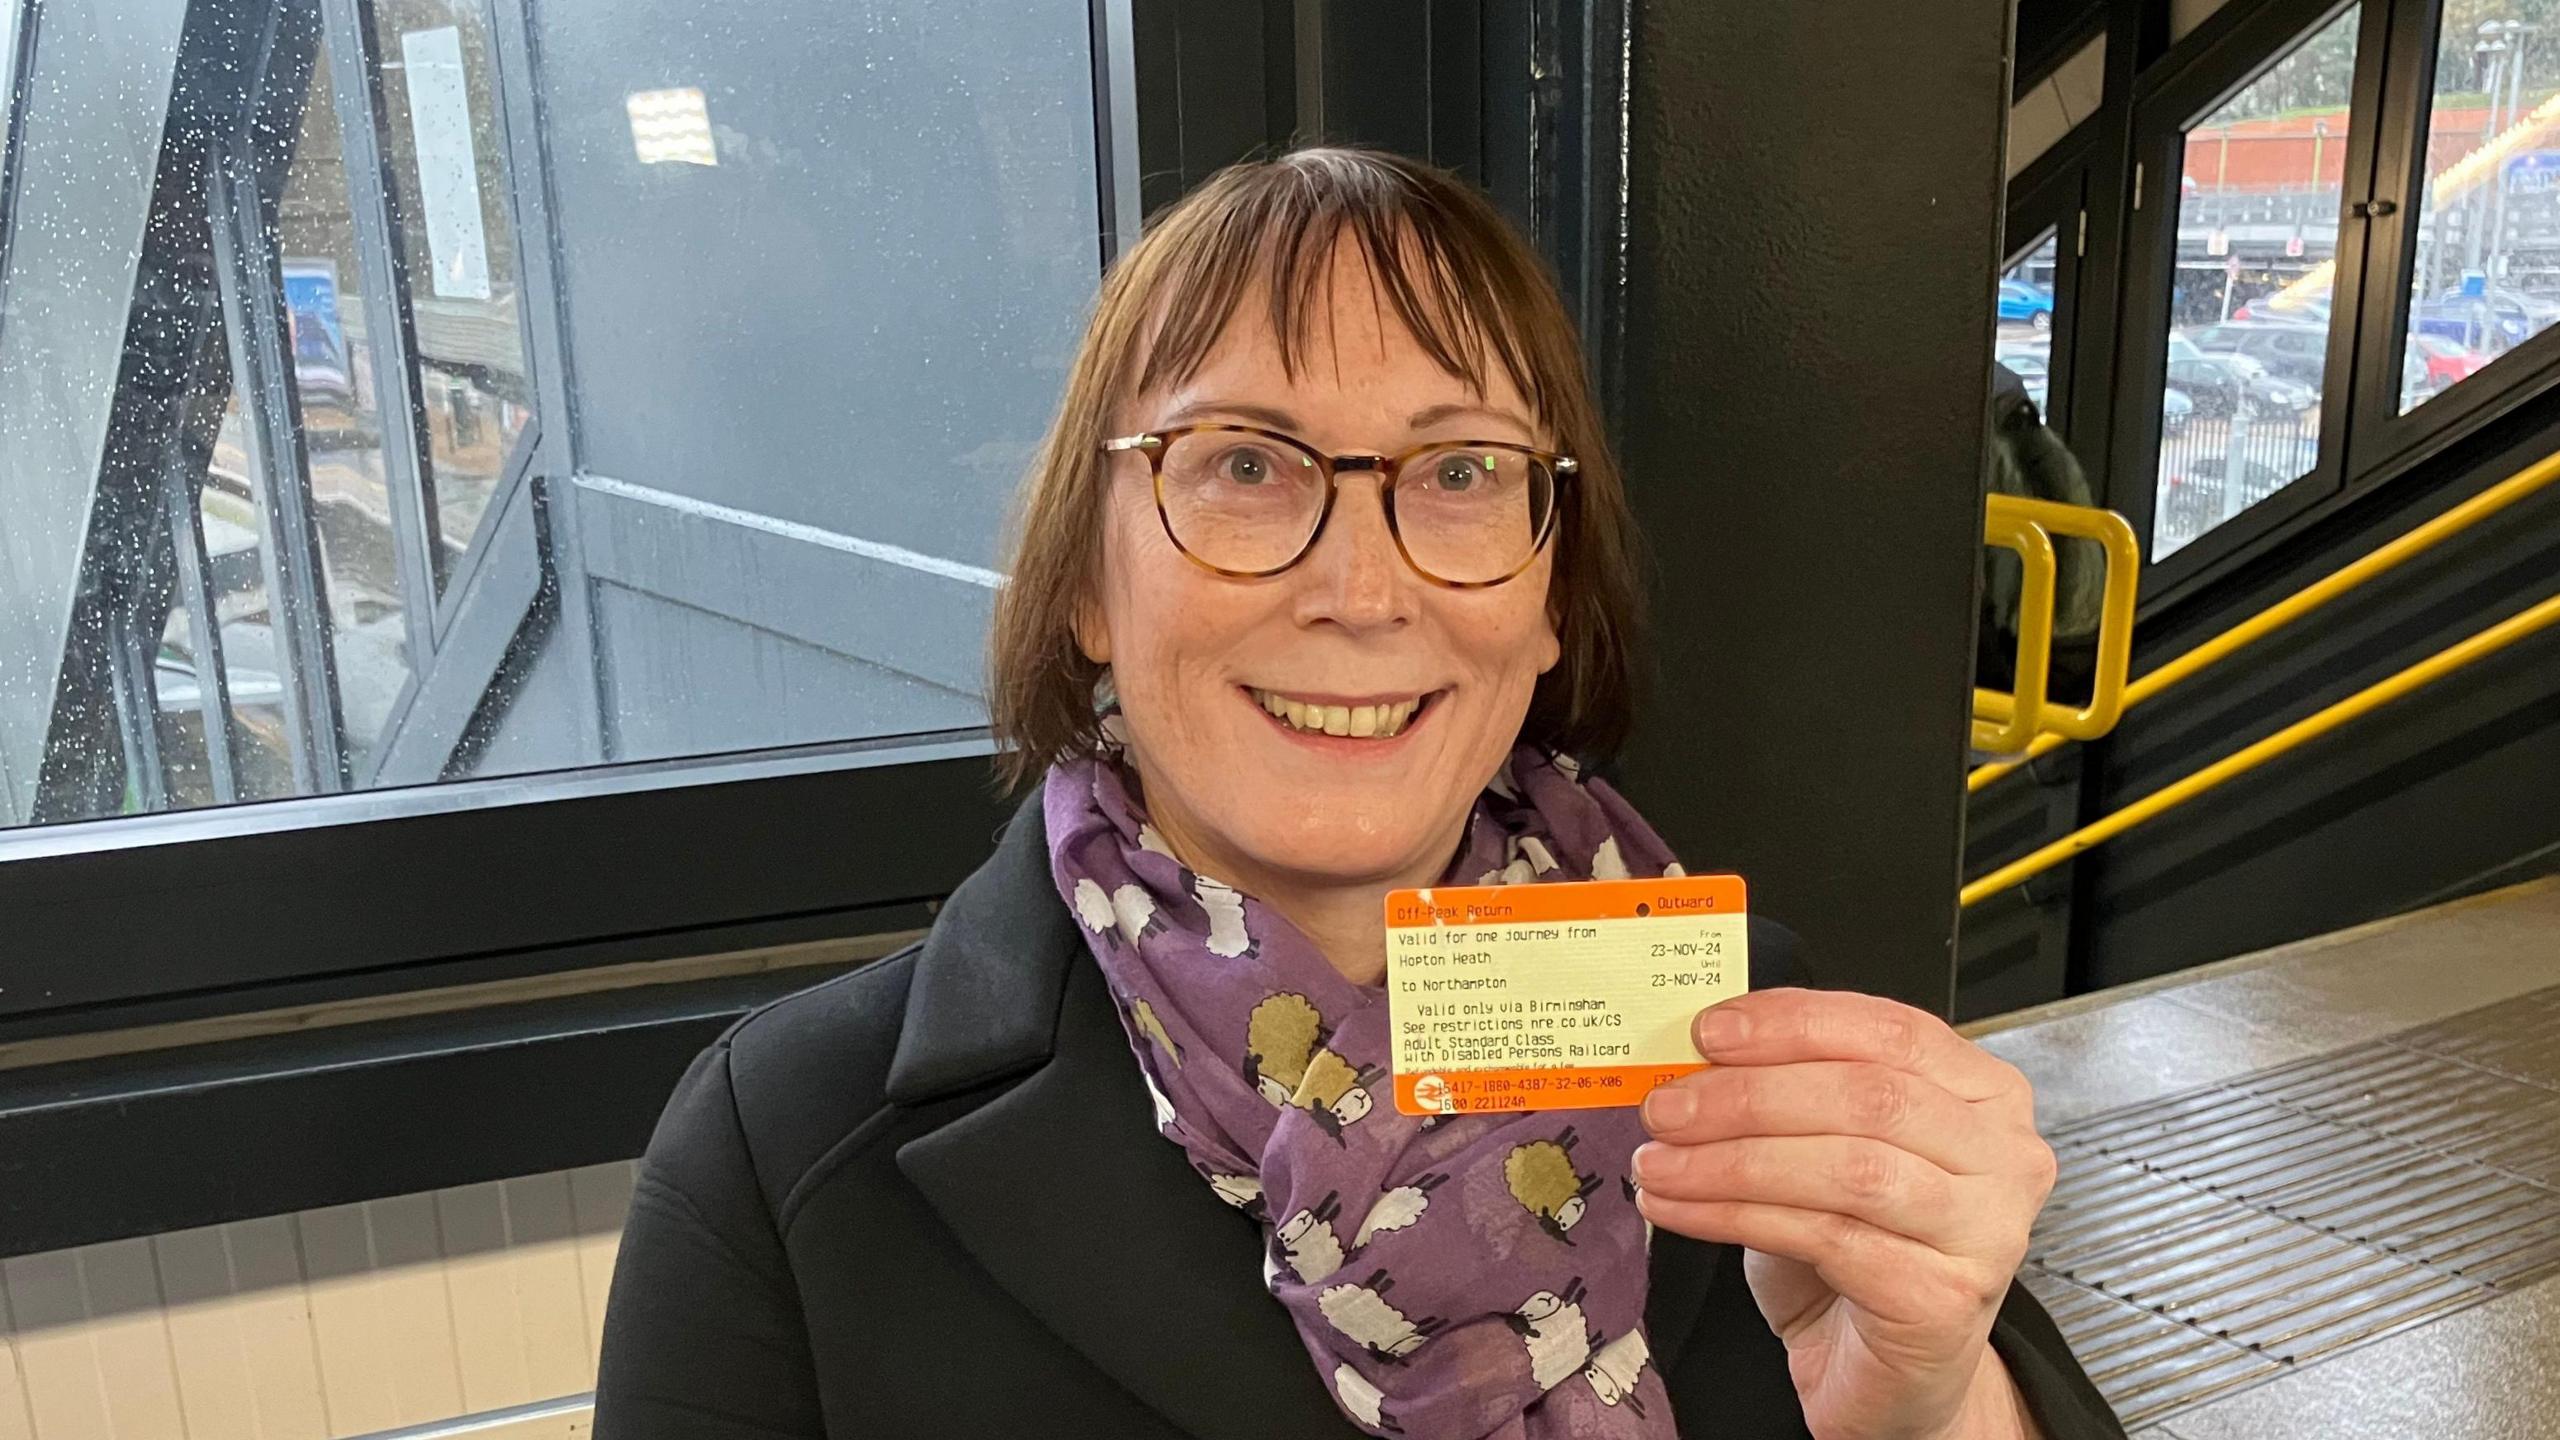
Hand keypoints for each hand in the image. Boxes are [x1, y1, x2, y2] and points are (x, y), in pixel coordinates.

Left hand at [1632, 989, 2055, 1439]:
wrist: (1886, 1371)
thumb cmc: (1860, 1252)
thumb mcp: (1824, 1147)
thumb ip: (1788, 1089)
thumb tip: (1696, 1055)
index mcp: (1982, 1093)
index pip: (1889, 1030)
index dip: (1793, 1024)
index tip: (1710, 1032)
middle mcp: (2002, 1156)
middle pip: (1867, 1096)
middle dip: (1750, 1096)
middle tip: (1667, 1106)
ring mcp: (1984, 1230)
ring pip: (1848, 1168)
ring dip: (1732, 1161)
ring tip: (1659, 1163)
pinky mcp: (1944, 1298)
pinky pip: (1826, 1238)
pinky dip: (1736, 1216)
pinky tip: (1682, 1210)